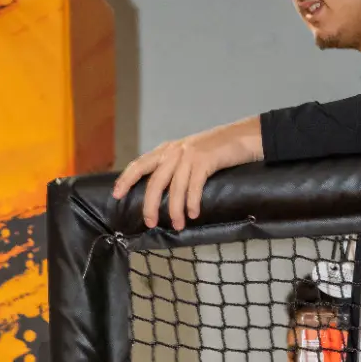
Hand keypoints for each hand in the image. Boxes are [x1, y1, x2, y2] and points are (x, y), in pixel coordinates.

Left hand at [112, 117, 262, 230]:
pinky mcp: (206, 160)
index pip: (139, 164)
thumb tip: (158, 193)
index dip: (126, 179)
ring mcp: (190, 154)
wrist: (244, 136)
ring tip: (177, 225)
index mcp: (167, 150)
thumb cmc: (216, 150)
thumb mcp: (188, 155)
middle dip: (150, 205)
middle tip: (150, 223)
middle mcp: (175, 151)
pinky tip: (193, 214)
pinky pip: (194, 186)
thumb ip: (173, 168)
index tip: (116, 195)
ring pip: (174, 187)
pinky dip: (192, 202)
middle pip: (154, 181)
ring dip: (174, 210)